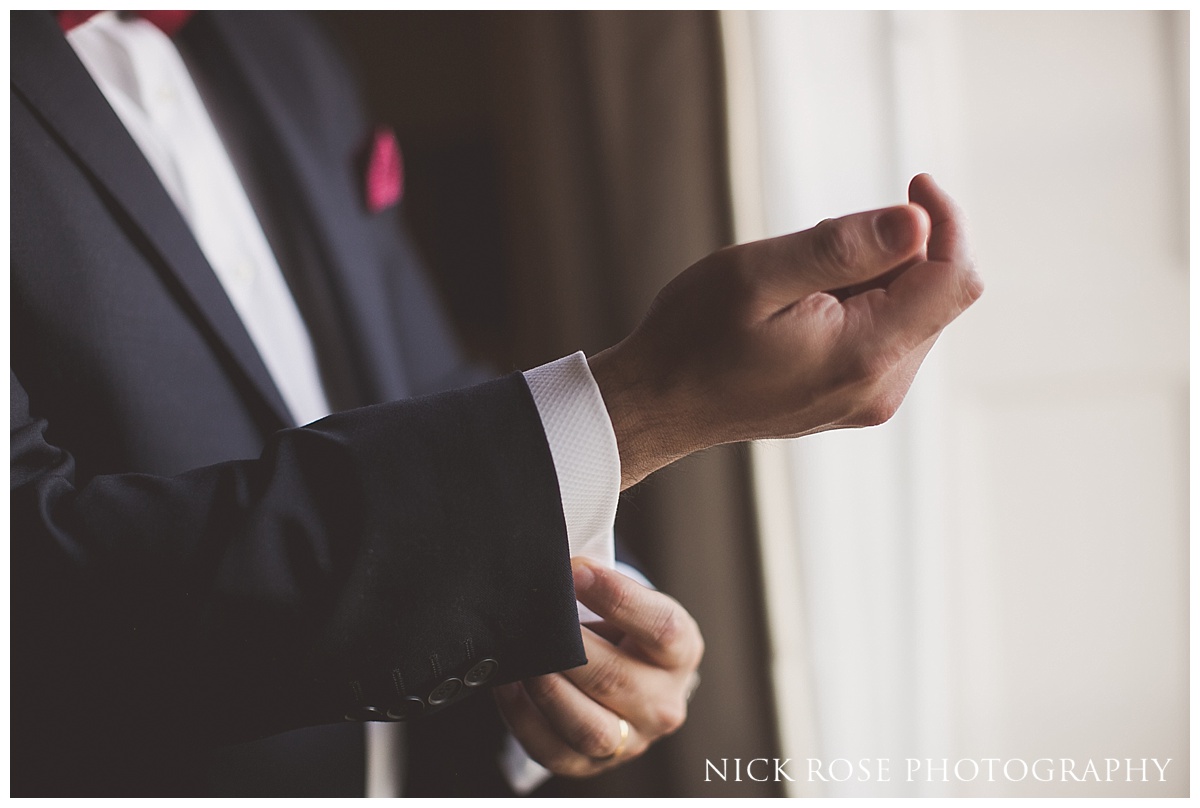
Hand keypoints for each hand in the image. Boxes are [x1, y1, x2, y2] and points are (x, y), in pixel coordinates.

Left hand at [493, 558, 703, 776]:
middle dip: (570, 646)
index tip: (576, 572)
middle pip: (616, 680)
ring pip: (589, 728)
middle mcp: (663, 702)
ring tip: (524, 656)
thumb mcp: (630, 605)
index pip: (660, 627)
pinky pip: (553, 750)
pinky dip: (524, 717)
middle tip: (535, 617)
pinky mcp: (592, 765)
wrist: (634, 680)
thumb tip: (554, 573)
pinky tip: (508, 685)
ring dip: (549, 689)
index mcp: (681, 652)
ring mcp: (630, 741)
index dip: (617, 598)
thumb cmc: (624, 632)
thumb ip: (600, 588)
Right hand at [589, 173, 982, 488]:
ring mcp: (870, 399)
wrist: (659, 404)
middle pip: (936, 293)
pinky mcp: (856, 399)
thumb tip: (919, 221)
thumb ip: (842, 247)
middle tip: (816, 248)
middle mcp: (882, 387)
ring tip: (799, 286)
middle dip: (897, 251)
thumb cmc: (695, 336)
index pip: (956, 279)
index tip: (912, 184)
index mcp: (866, 355)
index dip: (946, 221)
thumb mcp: (758, 274)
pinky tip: (802, 310)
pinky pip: (887, 335)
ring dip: (874, 278)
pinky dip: (861, 305)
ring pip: (912, 312)